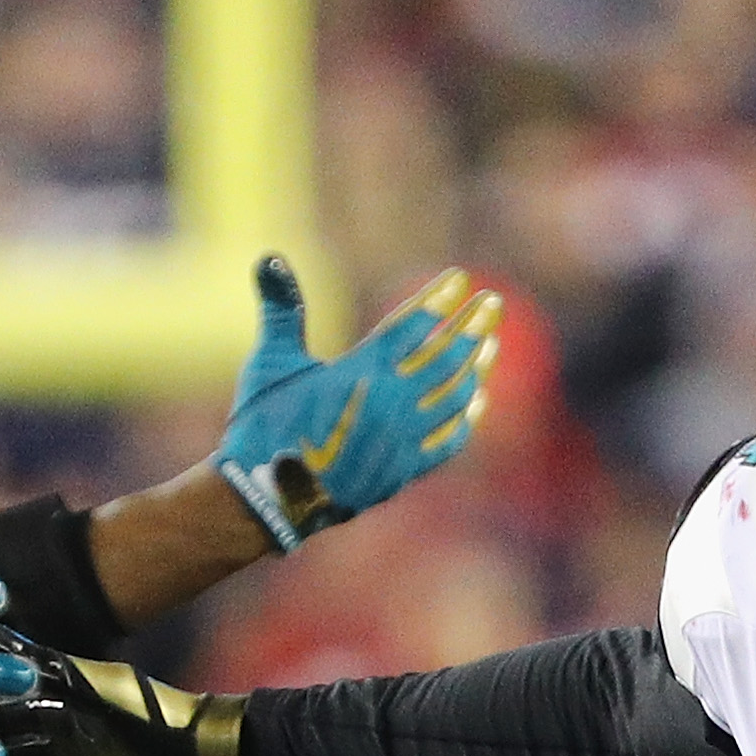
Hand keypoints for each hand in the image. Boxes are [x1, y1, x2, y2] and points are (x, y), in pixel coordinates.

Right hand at [214, 257, 501, 548]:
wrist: (266, 499)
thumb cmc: (263, 426)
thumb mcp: (271, 362)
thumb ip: (282, 309)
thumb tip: (270, 256)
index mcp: (360, 372)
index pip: (411, 326)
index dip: (438, 300)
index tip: (461, 279)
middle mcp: (390, 404)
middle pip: (445, 358)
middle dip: (471, 327)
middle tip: (493, 304)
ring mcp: (402, 440)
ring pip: (454, 398)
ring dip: (476, 368)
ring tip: (490, 345)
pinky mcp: (403, 471)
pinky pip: (448, 441)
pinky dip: (466, 418)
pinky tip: (476, 400)